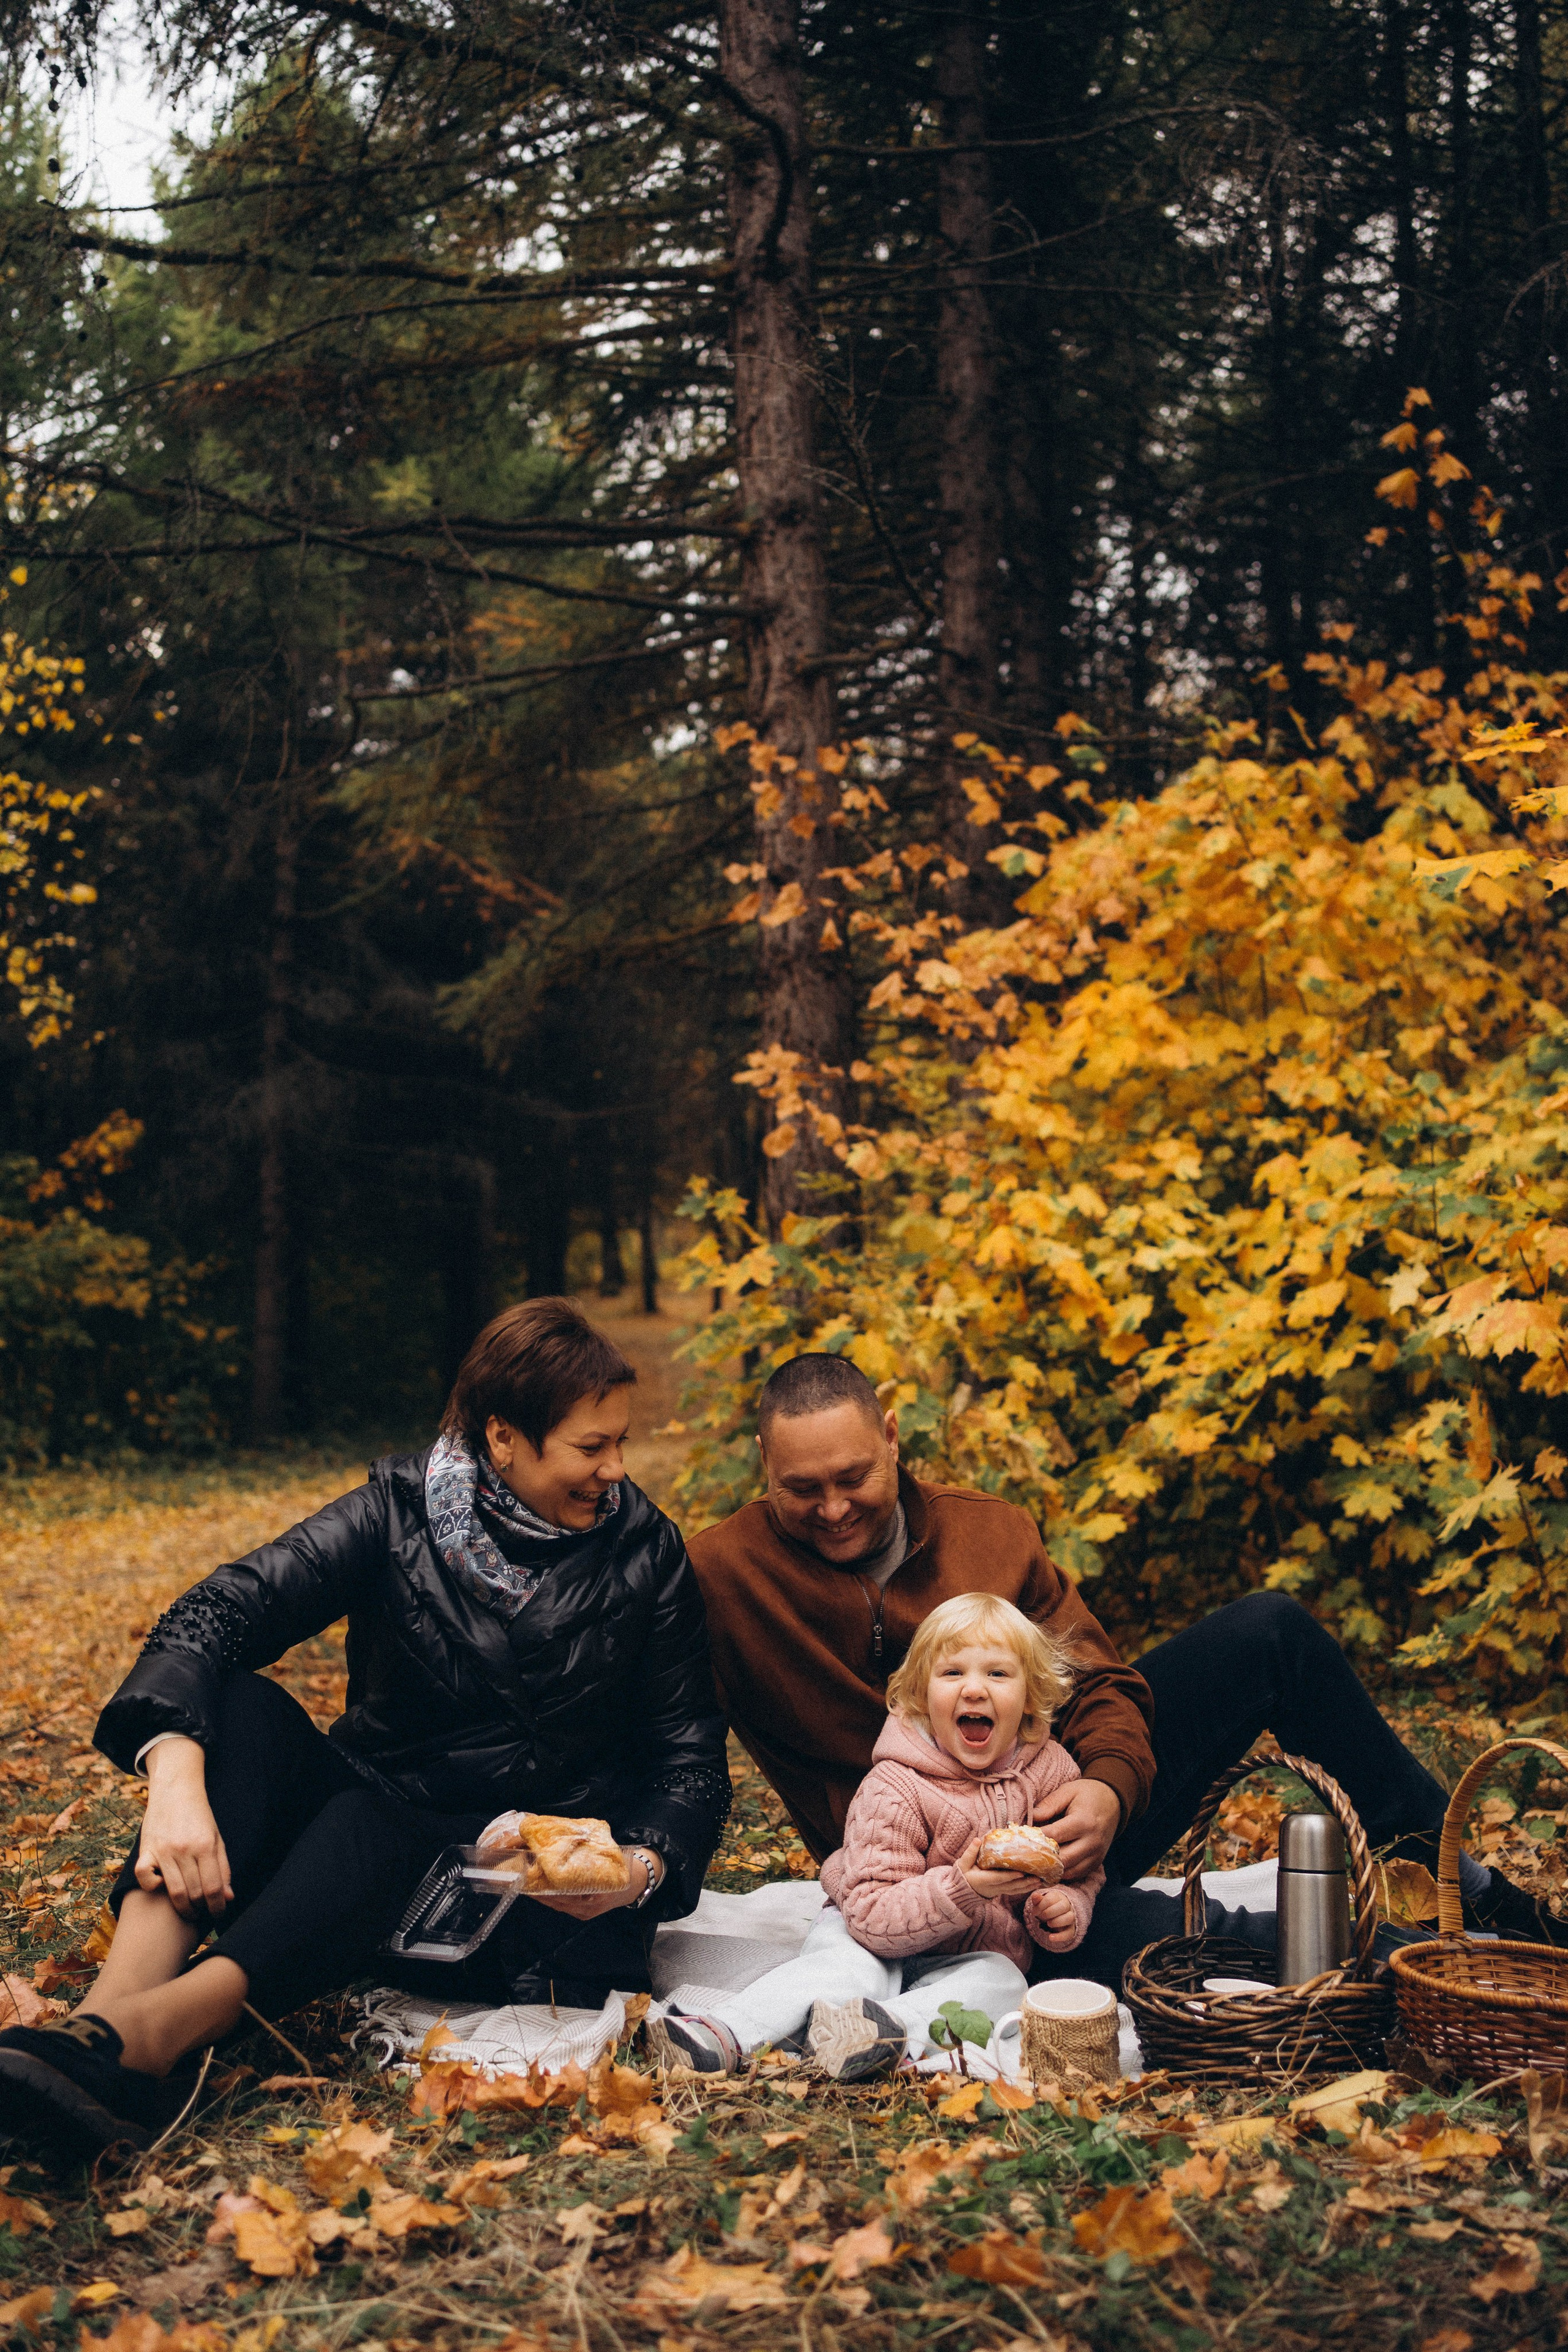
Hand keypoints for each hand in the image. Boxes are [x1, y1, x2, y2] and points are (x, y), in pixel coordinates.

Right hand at [137, 1736, 233, 1919]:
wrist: (176, 1789)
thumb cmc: (200, 1816)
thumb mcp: (217, 1838)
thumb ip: (223, 1868)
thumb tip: (229, 1897)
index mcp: (205, 1845)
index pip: (213, 1887)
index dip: (218, 1906)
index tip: (218, 1913)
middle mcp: (184, 1849)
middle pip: (194, 1893)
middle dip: (201, 1909)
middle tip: (203, 1912)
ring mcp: (163, 1850)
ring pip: (173, 1891)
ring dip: (183, 1907)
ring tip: (189, 1910)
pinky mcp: (146, 1849)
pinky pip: (145, 1878)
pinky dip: (153, 1888)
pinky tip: (162, 1888)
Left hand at [526, 1851, 661, 1920]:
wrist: (637, 1883)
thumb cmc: (621, 1867)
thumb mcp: (605, 1857)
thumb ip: (586, 1853)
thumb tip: (563, 1837)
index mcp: (595, 1893)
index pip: (564, 1891)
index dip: (546, 1883)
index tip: (533, 1871)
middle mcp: (588, 1906)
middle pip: (556, 1900)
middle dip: (539, 1888)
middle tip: (524, 1875)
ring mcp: (585, 1913)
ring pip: (556, 1905)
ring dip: (541, 1894)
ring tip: (527, 1881)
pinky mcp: (583, 1914)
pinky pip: (562, 1906)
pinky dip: (550, 1898)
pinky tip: (541, 1888)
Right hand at [956, 1835, 1041, 1902]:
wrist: (961, 1891)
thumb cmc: (963, 1875)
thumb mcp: (963, 1864)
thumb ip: (970, 1853)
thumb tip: (978, 1840)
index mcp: (983, 1880)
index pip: (999, 1879)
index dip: (1010, 1877)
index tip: (1021, 1873)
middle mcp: (993, 1887)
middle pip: (1011, 1886)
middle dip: (1024, 1883)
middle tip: (1037, 1877)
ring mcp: (998, 1891)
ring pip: (1014, 1890)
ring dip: (1027, 1887)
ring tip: (1040, 1881)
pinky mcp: (1001, 1891)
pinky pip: (1014, 1891)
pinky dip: (1024, 1889)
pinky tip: (1033, 1885)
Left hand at [1031, 1778, 1120, 1878]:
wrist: (1113, 1803)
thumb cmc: (1087, 1795)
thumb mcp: (1068, 1791)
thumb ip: (1049, 1804)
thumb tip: (1031, 1819)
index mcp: (1084, 1822)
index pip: (1055, 1836)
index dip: (1035, 1839)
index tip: (1020, 1838)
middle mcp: (1092, 1842)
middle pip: (1061, 1859)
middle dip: (1041, 1858)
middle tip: (1023, 1855)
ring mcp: (1096, 1855)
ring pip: (1068, 1871)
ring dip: (1050, 1869)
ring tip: (1033, 1862)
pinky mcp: (1096, 1863)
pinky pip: (1076, 1874)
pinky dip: (1061, 1872)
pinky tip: (1048, 1865)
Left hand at [1033, 1885, 1078, 1936]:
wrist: (1055, 1915)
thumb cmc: (1047, 1907)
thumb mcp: (1041, 1903)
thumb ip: (1037, 1900)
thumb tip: (1035, 1896)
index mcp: (1058, 1897)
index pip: (1050, 1899)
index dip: (1040, 1906)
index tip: (1034, 1912)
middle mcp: (1067, 1906)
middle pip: (1063, 1906)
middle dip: (1049, 1912)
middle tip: (1042, 1917)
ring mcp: (1070, 1918)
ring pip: (1070, 1918)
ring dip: (1057, 1922)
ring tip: (1048, 1924)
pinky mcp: (1071, 1929)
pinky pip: (1069, 1933)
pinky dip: (1060, 1937)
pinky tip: (1050, 1937)